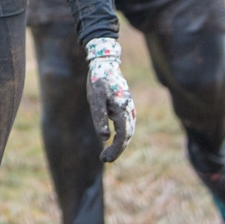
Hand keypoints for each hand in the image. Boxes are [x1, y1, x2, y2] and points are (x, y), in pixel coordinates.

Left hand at [85, 38, 133, 162]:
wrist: (105, 64)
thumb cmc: (98, 81)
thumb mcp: (94, 98)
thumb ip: (99, 117)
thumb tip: (104, 138)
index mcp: (122, 109)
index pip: (123, 136)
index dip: (116, 150)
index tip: (106, 159)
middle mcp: (129, 109)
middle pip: (127, 136)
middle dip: (117, 150)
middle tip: (103, 159)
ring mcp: (129, 108)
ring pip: (129, 131)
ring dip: (120, 144)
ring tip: (106, 154)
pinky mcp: (127, 106)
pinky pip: (128, 125)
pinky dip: (122, 135)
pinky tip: (113, 140)